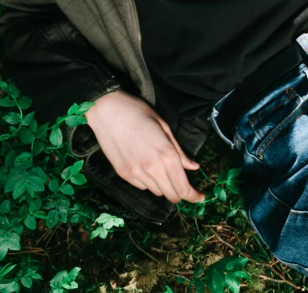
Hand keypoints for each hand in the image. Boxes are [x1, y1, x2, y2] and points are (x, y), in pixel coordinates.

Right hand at [84, 90, 204, 203]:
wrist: (108, 111)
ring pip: (157, 192)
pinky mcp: (123, 174)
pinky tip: (145, 166)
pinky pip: (142, 187)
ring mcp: (136, 173)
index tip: (200, 197)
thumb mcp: (164, 127)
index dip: (194, 196)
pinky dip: (148, 182)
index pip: (183, 188)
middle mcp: (153, 169)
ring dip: (163, 186)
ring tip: (160, 168)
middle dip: (179, 192)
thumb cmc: (139, 113)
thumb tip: (194, 167)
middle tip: (181, 182)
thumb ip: (179, 151)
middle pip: (172, 196)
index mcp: (167, 155)